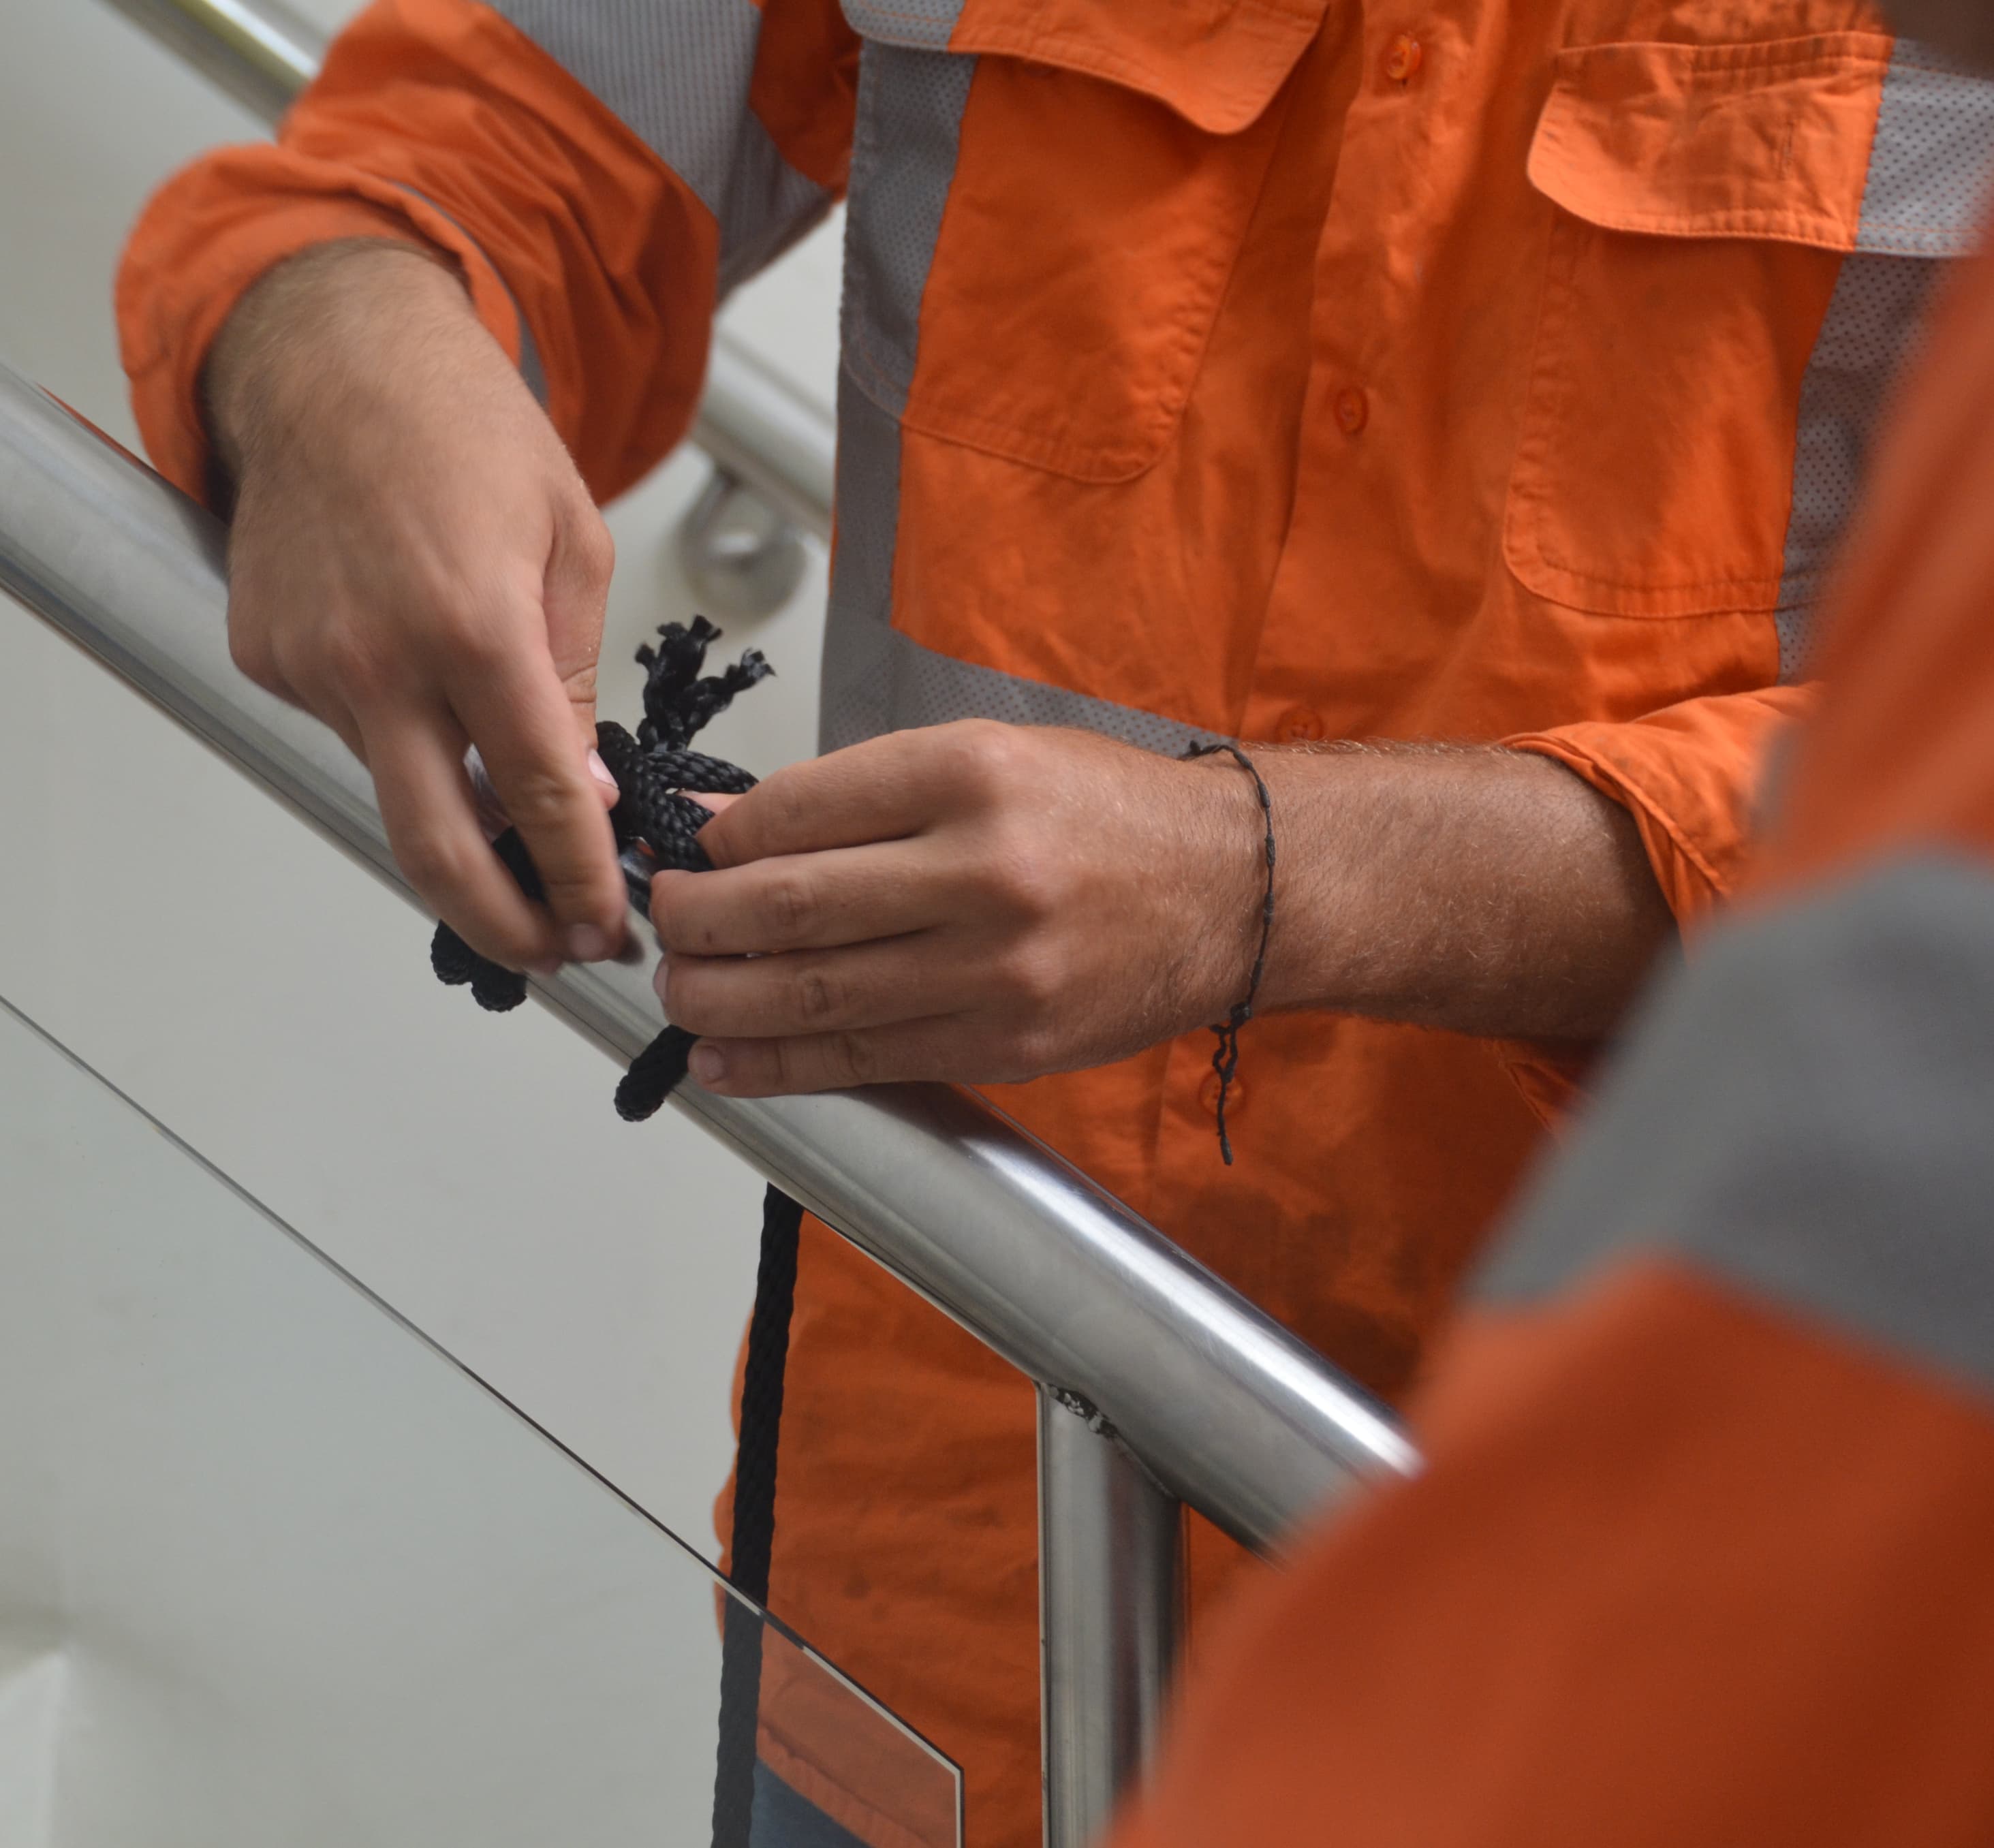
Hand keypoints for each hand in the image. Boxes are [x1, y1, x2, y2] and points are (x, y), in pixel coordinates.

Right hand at [207, 240, 626, 972]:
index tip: (607, 931)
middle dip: (502, 926)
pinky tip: (420, 669)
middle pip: (434, 850)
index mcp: (474, 626)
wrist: (332, 356)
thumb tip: (582, 793)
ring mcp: (309, 665)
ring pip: (394, 786)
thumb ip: (576, 681)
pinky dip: (400, 731)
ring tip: (506, 792)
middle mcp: (377, 659)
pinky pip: (351, 730)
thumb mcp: (572, 543)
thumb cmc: (468, 430)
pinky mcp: (266, 658)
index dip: (580, 883)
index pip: (538, 800)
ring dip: (456, 811)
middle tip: (550, 956)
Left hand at [649, 722, 1265, 1094]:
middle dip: (698, 920)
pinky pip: (866, 1060)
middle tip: (665, 921)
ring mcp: (994, 971)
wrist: (1233, 889)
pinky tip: (727, 1063)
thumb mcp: (995, 754)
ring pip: (813, 995)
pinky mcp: (1004, 1045)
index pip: (797, 809)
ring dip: (719, 1001)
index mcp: (971, 776)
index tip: (696, 847)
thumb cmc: (1110, 814)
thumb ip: (868, 792)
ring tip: (679, 992)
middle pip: (788, 906)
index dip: (720, 836)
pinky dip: (780, 1067)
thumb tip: (736, 825)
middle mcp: (981, 872)